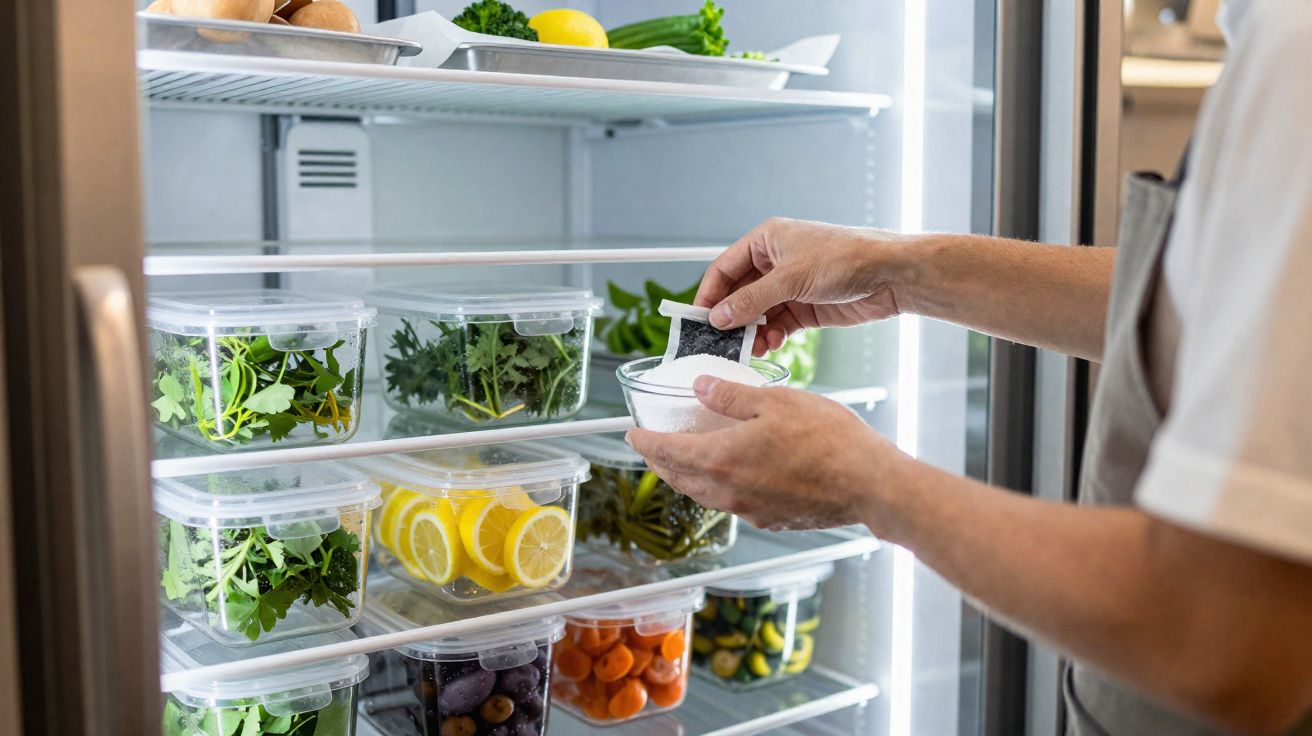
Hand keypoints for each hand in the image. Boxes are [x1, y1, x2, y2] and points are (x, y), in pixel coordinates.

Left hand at [625, 375, 910, 532]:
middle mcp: (727, 491)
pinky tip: (728, 474)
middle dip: (660, 461)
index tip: (631, 434)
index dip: (645, 441)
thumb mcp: (775, 401)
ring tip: (682, 460)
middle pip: (678, 477)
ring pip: (702, 494)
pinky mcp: (770, 520)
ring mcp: (748, 510)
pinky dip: (716, 487)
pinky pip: (730, 503)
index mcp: (721, 458)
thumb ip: (731, 395)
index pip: (667, 451)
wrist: (869, 485)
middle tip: (650, 447)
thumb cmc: (829, 440)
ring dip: (686, 476)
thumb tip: (699, 388)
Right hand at [698, 217, 912, 355]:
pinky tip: (769, 346)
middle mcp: (775, 262)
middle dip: (731, 318)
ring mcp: (790, 286)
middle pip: (739, 293)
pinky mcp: (805, 307)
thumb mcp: (791, 279)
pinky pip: (777, 324)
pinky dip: (770, 337)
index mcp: (766, 241)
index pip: (724, 268)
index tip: (698, 319)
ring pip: (757, 313)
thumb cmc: (845, 258)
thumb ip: (752, 300)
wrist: (890, 275)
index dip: (710, 294)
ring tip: (748, 349)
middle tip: (719, 341)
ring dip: (751, 331)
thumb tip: (719, 317)